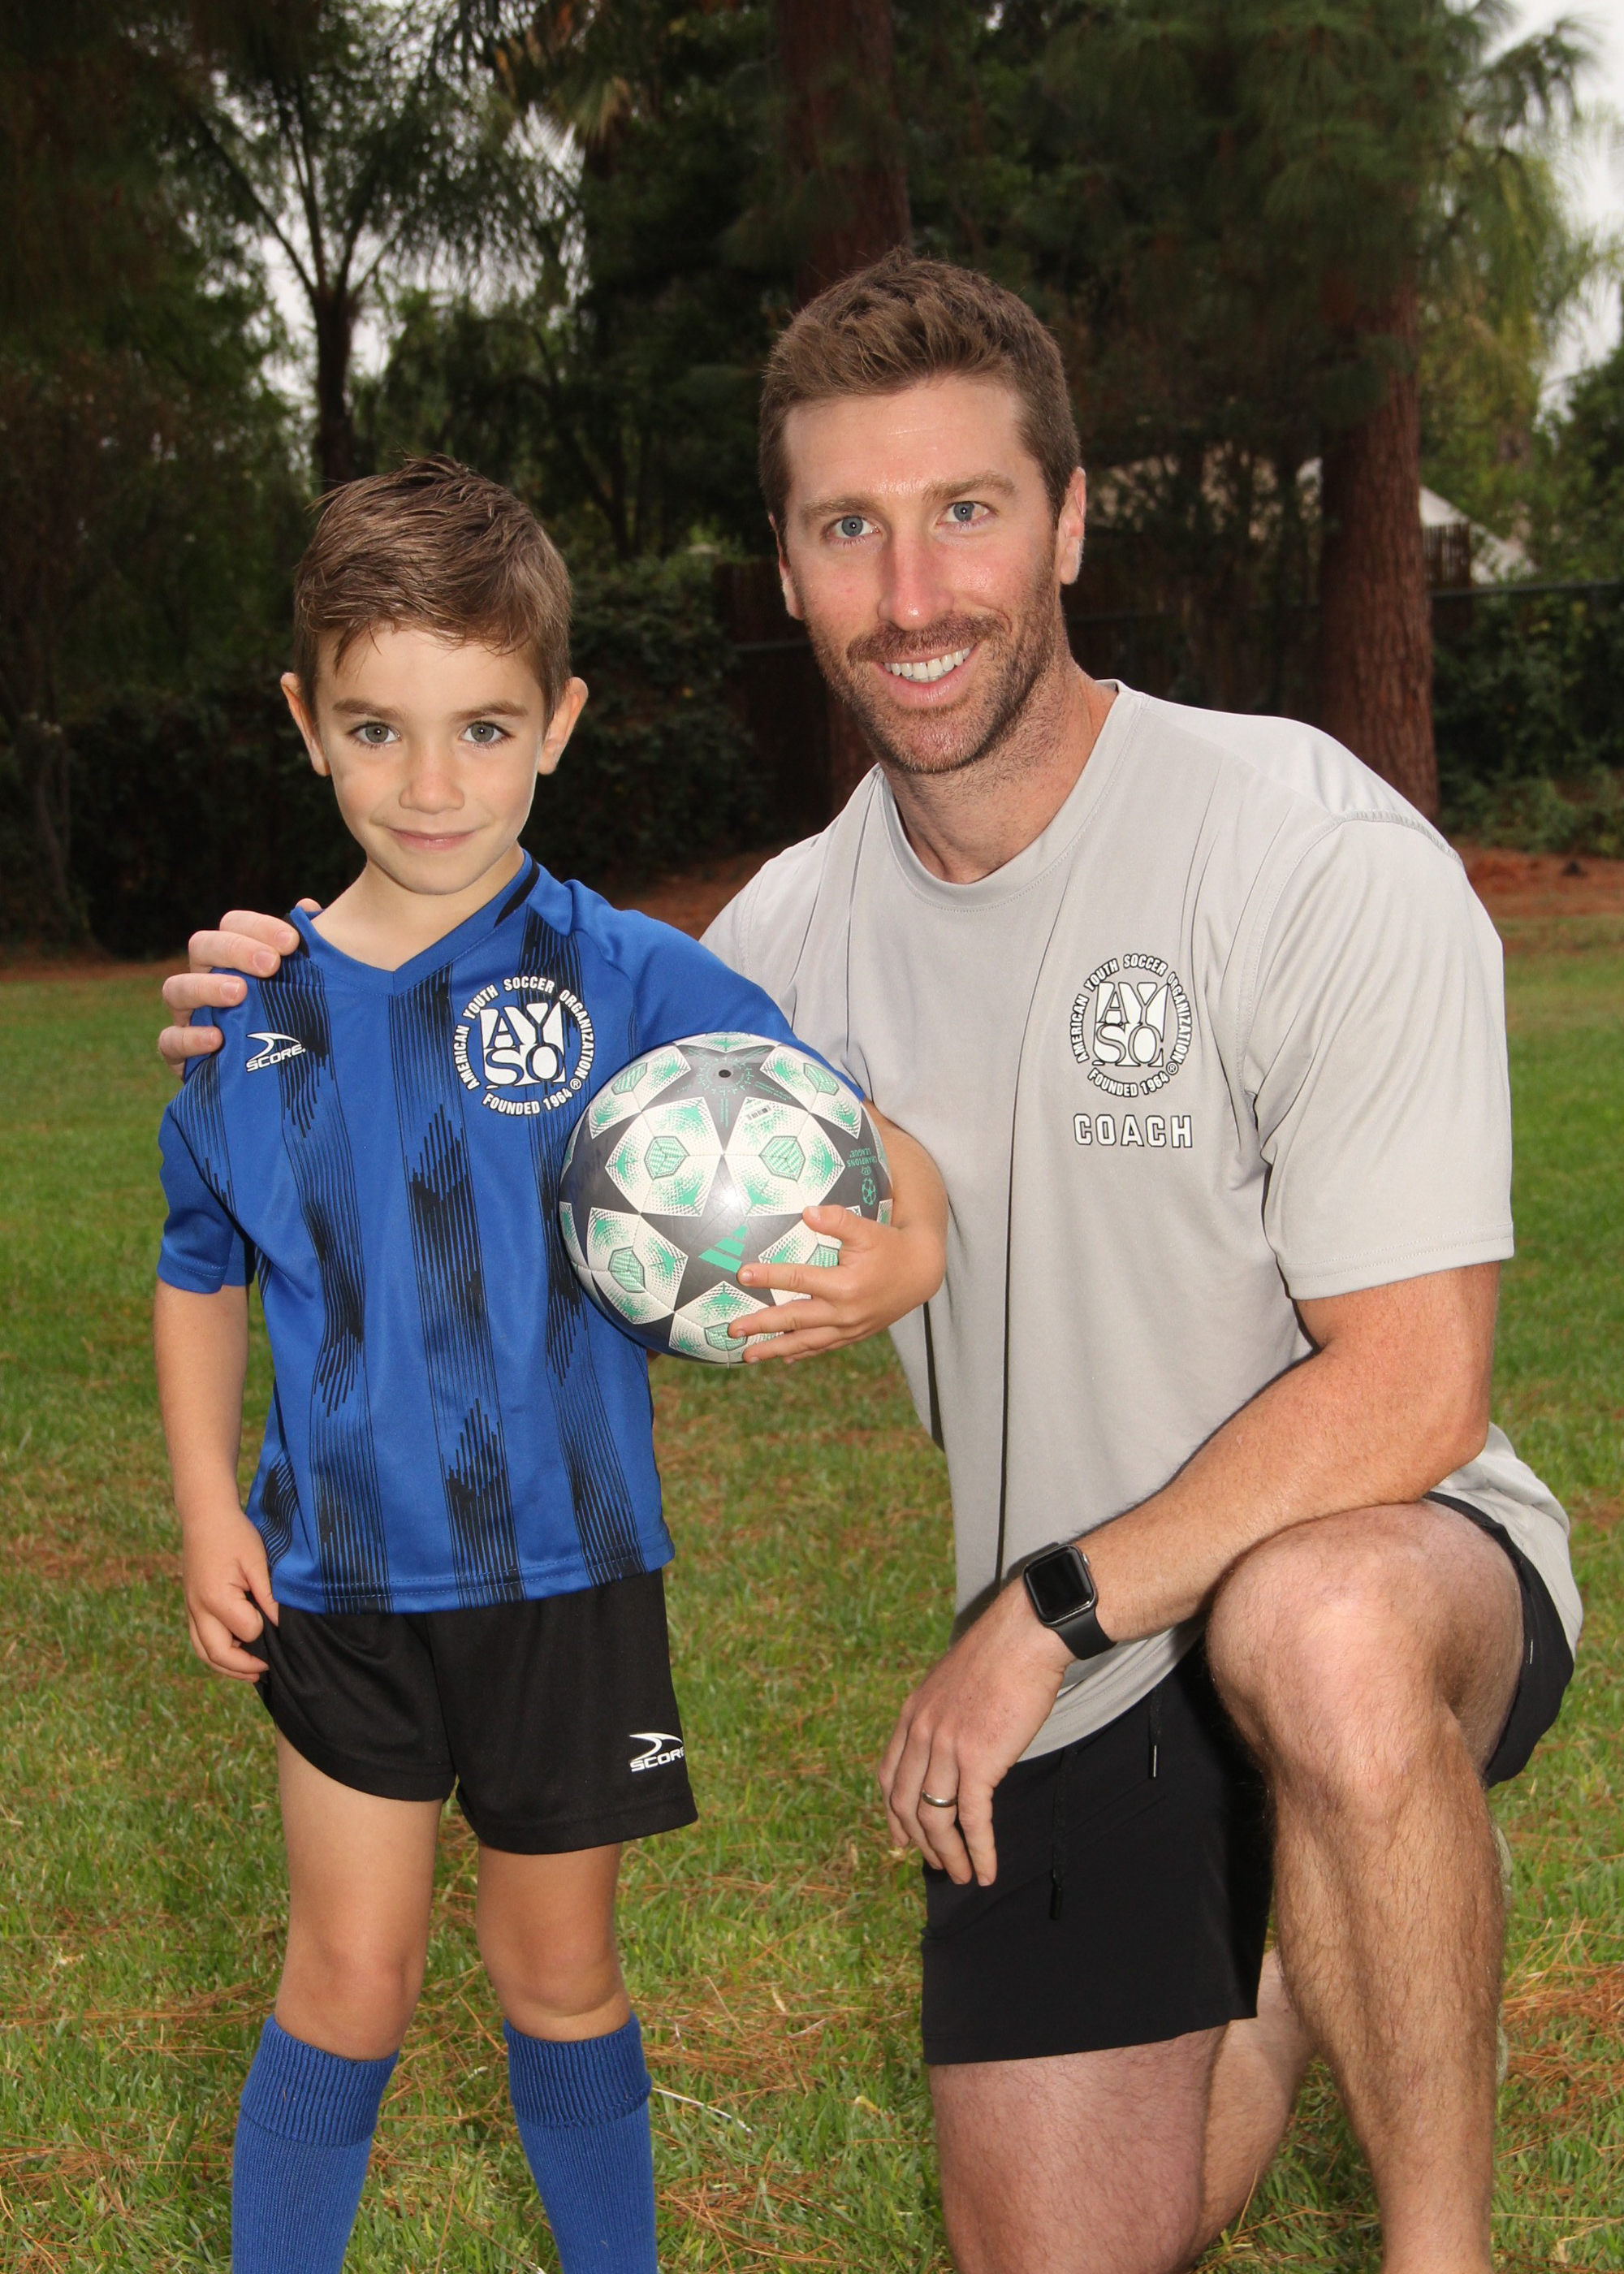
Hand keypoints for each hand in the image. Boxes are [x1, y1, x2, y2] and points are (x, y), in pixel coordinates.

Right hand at [157, 904, 317, 1072]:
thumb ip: (312, 950)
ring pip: (177, 988)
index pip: (234, 925)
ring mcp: (189, 1015)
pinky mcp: (182, 1055)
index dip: (258, 926)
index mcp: (233, 957)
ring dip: (207, 987)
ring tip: (239, 994)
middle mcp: (206, 979)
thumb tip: (308, 907)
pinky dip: (189, 1038)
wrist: (283, 1082)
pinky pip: (170, 1041)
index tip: (292, 943)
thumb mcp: (310, 987)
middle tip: (270, 965)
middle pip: (202, 946)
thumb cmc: (297, 1021)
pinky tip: (217, 1039)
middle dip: (235, 951)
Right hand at [181, 1501, 278, 1682]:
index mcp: (215, 1598)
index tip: (272, 1613)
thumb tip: (280, 1624)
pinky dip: (216, 1654)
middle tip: (267, 1669)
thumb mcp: (258, 1560)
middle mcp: (198, 1609)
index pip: (246, 1631)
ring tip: (252, 1672)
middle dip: (243, 1667)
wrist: (205, 1517)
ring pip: (203, 1653)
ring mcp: (190, 1610)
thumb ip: (269, 1594)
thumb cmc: (235, 1535)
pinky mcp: (190, 1607)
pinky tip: (235, 1654)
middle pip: (217, 1655)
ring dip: (226, 1667)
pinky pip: (198, 1641)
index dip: (263, 1626)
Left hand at [730, 1205, 939, 1362]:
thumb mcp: (867, 1229)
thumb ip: (837, 1220)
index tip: (741, 1274)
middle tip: (732, 1329)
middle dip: (761, 1325)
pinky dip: (803, 1353)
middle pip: (794, 1320)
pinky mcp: (855, 1334)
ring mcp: (849, 1328)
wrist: (921, 1272)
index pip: (798, 1280)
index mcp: (845, 1285)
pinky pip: (824, 1347)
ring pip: (806, 1342)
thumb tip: (807, 1211)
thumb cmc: (890, 1246)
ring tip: (747, 1356)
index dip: (768, 1276)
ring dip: (775, 1349)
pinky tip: (784, 1357)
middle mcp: (844, 1312)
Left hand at [878, 1579, 1071, 1886]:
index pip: (888, 1777)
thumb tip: (955, 1744)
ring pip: (936, 1820)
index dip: (893, 1815)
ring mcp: (946, 1749)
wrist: (1024, 1636)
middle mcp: (920, 1733)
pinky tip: (988, 1872)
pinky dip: (980, 1852)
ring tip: (965, 1876)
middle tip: (940, 1865)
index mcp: (911, 1714)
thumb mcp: (954, 1683)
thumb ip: (944, 1716)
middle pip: (906, 1805)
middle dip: (920, 1843)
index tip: (902, 1839)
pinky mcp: (978, 1762)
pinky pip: (973, 1821)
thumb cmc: (1000, 1657)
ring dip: (949, 1856)